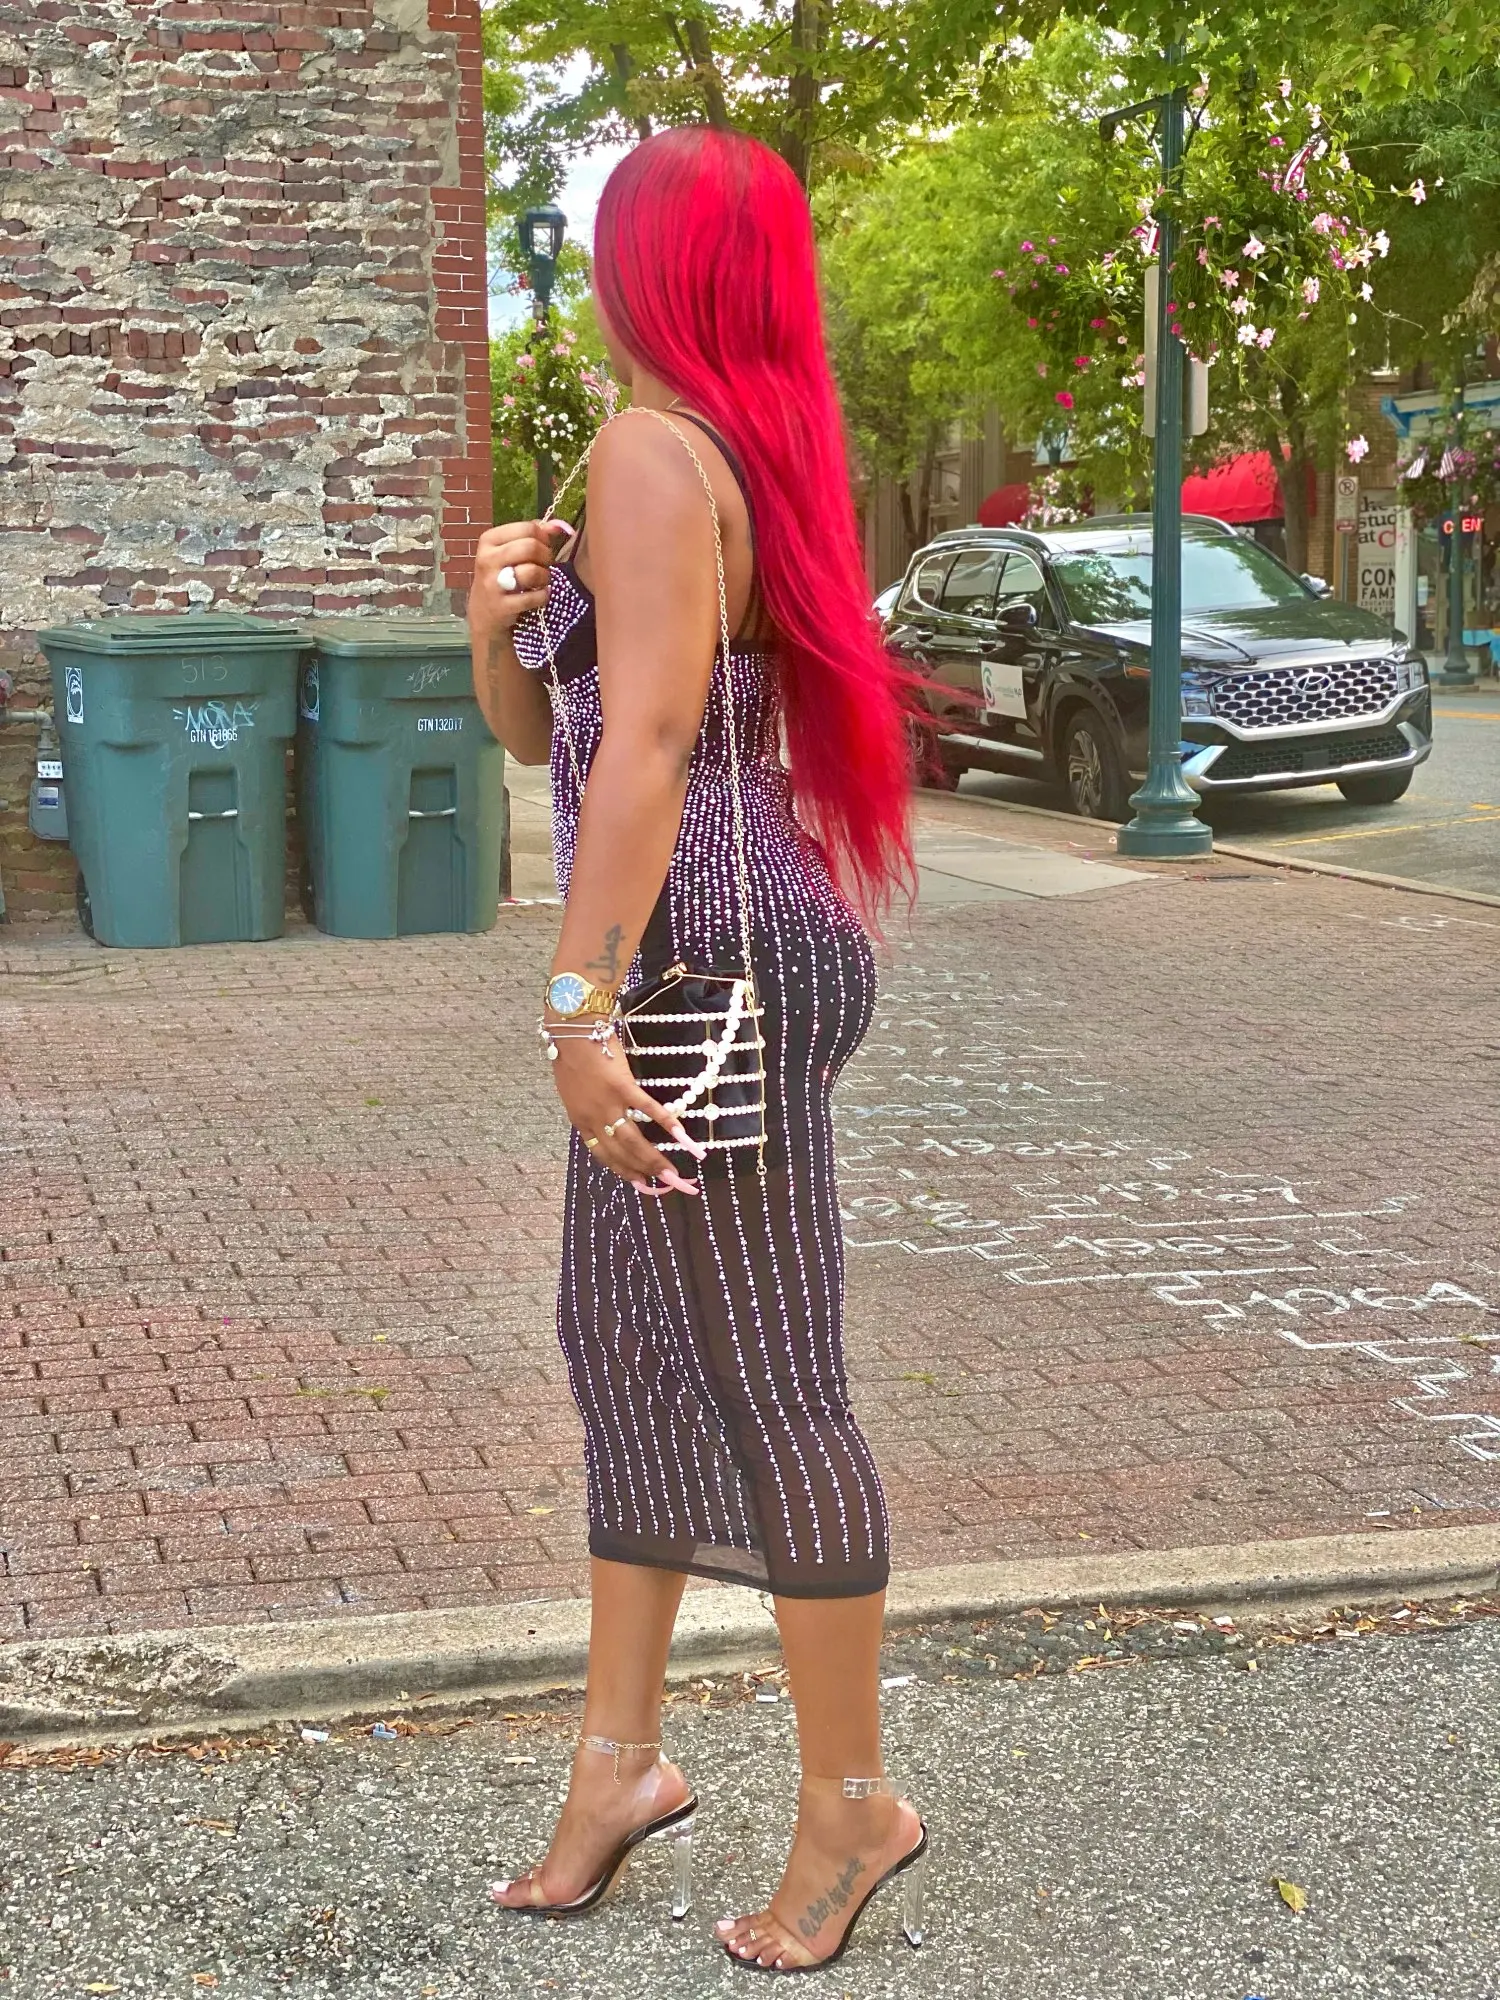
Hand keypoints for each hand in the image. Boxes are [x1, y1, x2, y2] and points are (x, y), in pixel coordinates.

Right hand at [472, 518, 571, 639]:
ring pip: (532, 571)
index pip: (527, 528)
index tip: (543, 547)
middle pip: (531, 547)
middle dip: (546, 556)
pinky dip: (543, 596)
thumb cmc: (501, 575)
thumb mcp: (509, 551)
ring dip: (545, 577)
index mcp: (489, 540)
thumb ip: (533, 535)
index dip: (543, 538)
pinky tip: (538, 595)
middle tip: (544, 565)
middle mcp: (487, 558)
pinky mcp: (502, 606)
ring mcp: (493, 583)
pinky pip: (534, 597)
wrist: (483, 611)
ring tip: (541, 581)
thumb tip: (559, 526)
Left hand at [548, 1032, 705, 1196]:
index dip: (625, 1172)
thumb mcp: (574, 1093)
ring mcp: (609, 1104)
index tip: (642, 1183)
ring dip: (655, 1160)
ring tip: (674, 1172)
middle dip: (646, 1172)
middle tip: (667, 1183)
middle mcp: (594, 1119)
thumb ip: (589, 1110)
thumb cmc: (571, 1056)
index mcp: (581, 1121)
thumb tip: (606, 1122)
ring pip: (633, 1141)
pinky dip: (666, 1123)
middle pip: (622, 1154)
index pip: (605, 1156)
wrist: (572, 1030)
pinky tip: (682, 1136)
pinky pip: (648, 1109)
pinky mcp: (623, 1086)